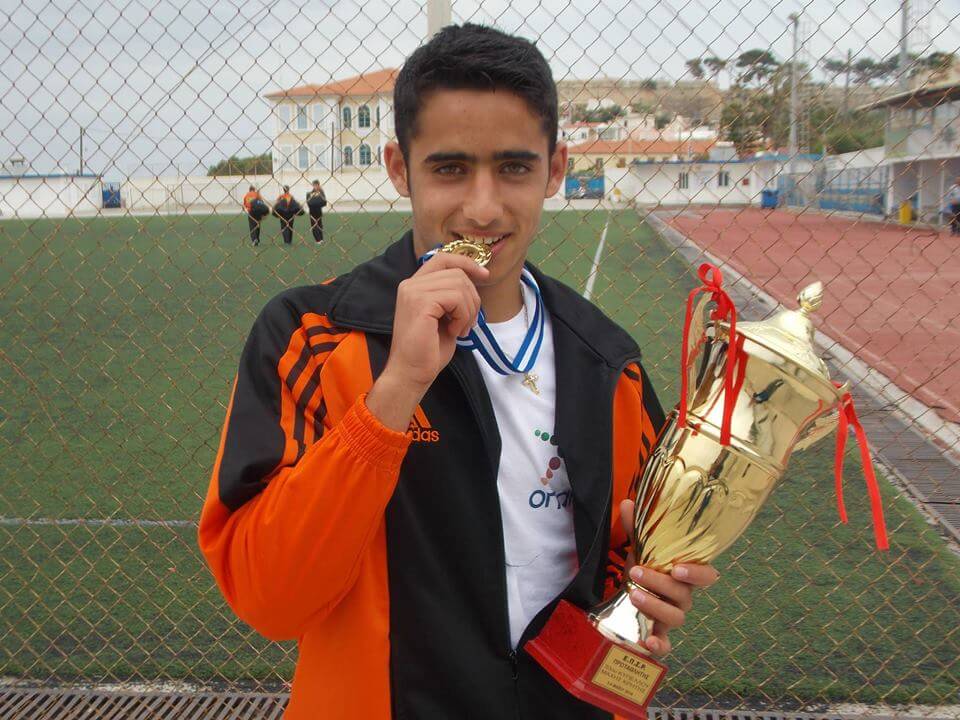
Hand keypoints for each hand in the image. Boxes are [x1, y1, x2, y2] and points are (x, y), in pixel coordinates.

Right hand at [367, 252, 487, 430]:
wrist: (411, 373)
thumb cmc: (428, 351)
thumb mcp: (445, 316)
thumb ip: (453, 296)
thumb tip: (475, 280)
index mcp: (415, 285)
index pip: (443, 258)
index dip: (467, 263)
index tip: (484, 275)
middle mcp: (411, 284)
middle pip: (457, 273)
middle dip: (472, 298)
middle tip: (467, 324)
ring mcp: (413, 292)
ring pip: (460, 284)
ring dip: (468, 310)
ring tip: (460, 329)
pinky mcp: (420, 303)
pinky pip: (456, 298)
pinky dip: (463, 316)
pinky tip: (455, 332)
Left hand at [619, 499, 719, 656]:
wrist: (625, 594)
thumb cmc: (643, 568)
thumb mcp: (639, 549)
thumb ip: (636, 528)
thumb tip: (628, 503)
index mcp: (684, 574)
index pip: (706, 575)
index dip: (697, 573)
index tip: (678, 567)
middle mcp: (683, 597)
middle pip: (684, 595)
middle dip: (661, 583)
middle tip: (636, 572)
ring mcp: (672, 616)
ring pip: (675, 617)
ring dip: (655, 606)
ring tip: (633, 595)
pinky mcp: (658, 634)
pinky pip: (667, 645)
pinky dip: (660, 646)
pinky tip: (649, 643)